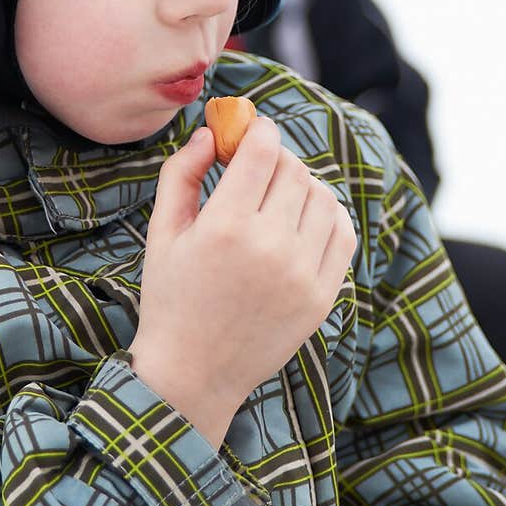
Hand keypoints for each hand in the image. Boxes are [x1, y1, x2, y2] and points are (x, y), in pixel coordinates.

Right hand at [130, 116, 355, 447]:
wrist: (194, 373)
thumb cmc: (170, 298)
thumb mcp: (162, 232)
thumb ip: (182, 173)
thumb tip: (210, 133)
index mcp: (226, 227)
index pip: (262, 152)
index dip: (258, 132)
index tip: (251, 131)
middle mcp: (270, 246)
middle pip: (294, 171)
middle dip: (276, 159)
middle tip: (259, 165)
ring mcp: (302, 273)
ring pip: (322, 197)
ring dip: (303, 185)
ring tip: (280, 195)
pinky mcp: (322, 296)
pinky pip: (343, 233)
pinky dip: (330, 214)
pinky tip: (307, 217)